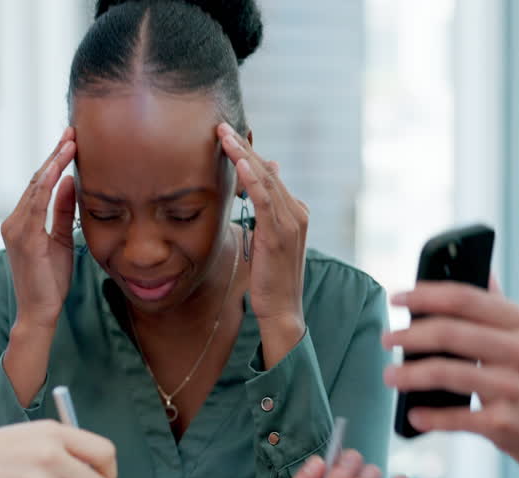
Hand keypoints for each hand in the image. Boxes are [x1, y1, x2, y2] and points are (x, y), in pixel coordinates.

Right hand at [1, 128, 77, 331]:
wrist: (39, 311)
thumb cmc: (51, 280)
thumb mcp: (62, 239)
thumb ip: (63, 211)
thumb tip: (72, 182)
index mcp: (23, 221)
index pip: (40, 185)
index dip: (55, 162)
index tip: (71, 142)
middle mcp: (14, 221)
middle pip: (36, 180)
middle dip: (54, 154)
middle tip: (72, 132)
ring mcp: (15, 228)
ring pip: (35, 187)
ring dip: (53, 162)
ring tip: (70, 142)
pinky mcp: (23, 237)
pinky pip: (35, 204)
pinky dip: (47, 183)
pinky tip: (59, 167)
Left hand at [217, 123, 306, 361]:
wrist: (282, 310)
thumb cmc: (270, 278)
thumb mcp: (266, 239)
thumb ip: (265, 211)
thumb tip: (264, 179)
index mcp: (294, 211)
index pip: (268, 174)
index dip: (248, 153)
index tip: (228, 135)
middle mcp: (297, 212)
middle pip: (267, 170)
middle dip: (243, 147)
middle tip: (221, 125)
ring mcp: (291, 222)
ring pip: (265, 179)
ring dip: (243, 155)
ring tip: (224, 135)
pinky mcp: (279, 233)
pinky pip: (266, 199)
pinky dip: (254, 179)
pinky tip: (241, 162)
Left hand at [383, 282, 518, 477]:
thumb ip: (504, 310)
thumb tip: (482, 272)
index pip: (465, 298)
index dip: (424, 295)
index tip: (397, 298)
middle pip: (449, 333)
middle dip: (408, 335)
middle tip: (386, 339)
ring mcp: (512, 389)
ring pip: (446, 373)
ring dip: (409, 375)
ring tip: (390, 376)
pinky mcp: (505, 426)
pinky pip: (455, 418)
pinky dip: (429, 416)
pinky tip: (415, 415)